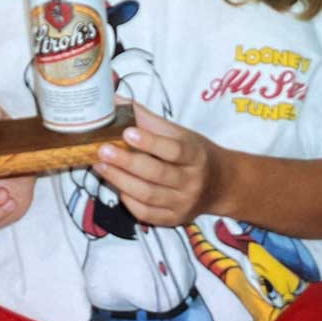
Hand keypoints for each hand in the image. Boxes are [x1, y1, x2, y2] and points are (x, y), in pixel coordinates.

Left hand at [93, 101, 225, 225]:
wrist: (220, 184)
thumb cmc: (194, 153)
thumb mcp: (179, 133)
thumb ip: (148, 119)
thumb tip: (115, 101)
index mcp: (195, 155)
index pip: (173, 150)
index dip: (150, 142)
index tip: (127, 132)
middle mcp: (192, 181)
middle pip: (157, 174)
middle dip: (127, 162)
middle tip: (103, 150)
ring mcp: (183, 203)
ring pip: (148, 195)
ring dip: (120, 180)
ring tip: (100, 166)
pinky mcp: (174, 219)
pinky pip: (146, 214)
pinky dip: (128, 200)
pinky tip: (116, 186)